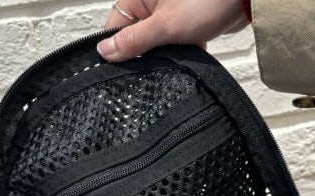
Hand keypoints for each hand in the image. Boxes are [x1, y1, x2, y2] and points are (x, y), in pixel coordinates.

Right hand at [98, 0, 248, 61]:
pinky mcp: (184, 22)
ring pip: (156, 43)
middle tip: (154, 66)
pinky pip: (173, 43)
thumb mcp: (166, 26)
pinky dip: (180, 52)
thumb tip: (105, 51)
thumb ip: (135, 41)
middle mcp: (150, 1)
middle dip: (145, 54)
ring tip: (176, 57)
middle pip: (135, 37)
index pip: (115, 26)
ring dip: (165, 54)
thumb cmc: (209, 1)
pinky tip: (189, 54)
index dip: (117, 49)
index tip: (123, 69)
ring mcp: (168, 12)